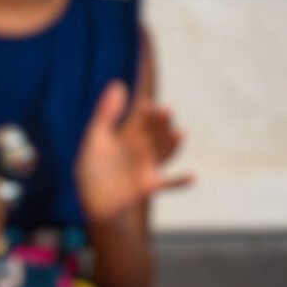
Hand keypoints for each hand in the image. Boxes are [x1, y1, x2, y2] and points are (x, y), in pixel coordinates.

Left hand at [75, 80, 191, 223]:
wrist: (93, 203)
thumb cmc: (92, 170)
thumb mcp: (96, 139)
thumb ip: (105, 114)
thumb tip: (117, 83)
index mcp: (127, 136)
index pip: (140, 119)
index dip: (145, 111)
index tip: (148, 104)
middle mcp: (141, 149)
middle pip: (155, 132)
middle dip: (161, 122)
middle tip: (166, 111)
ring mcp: (147, 167)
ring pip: (164, 152)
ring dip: (173, 143)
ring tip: (182, 133)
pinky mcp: (149, 186)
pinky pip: (169, 184)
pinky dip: (180, 182)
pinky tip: (193, 176)